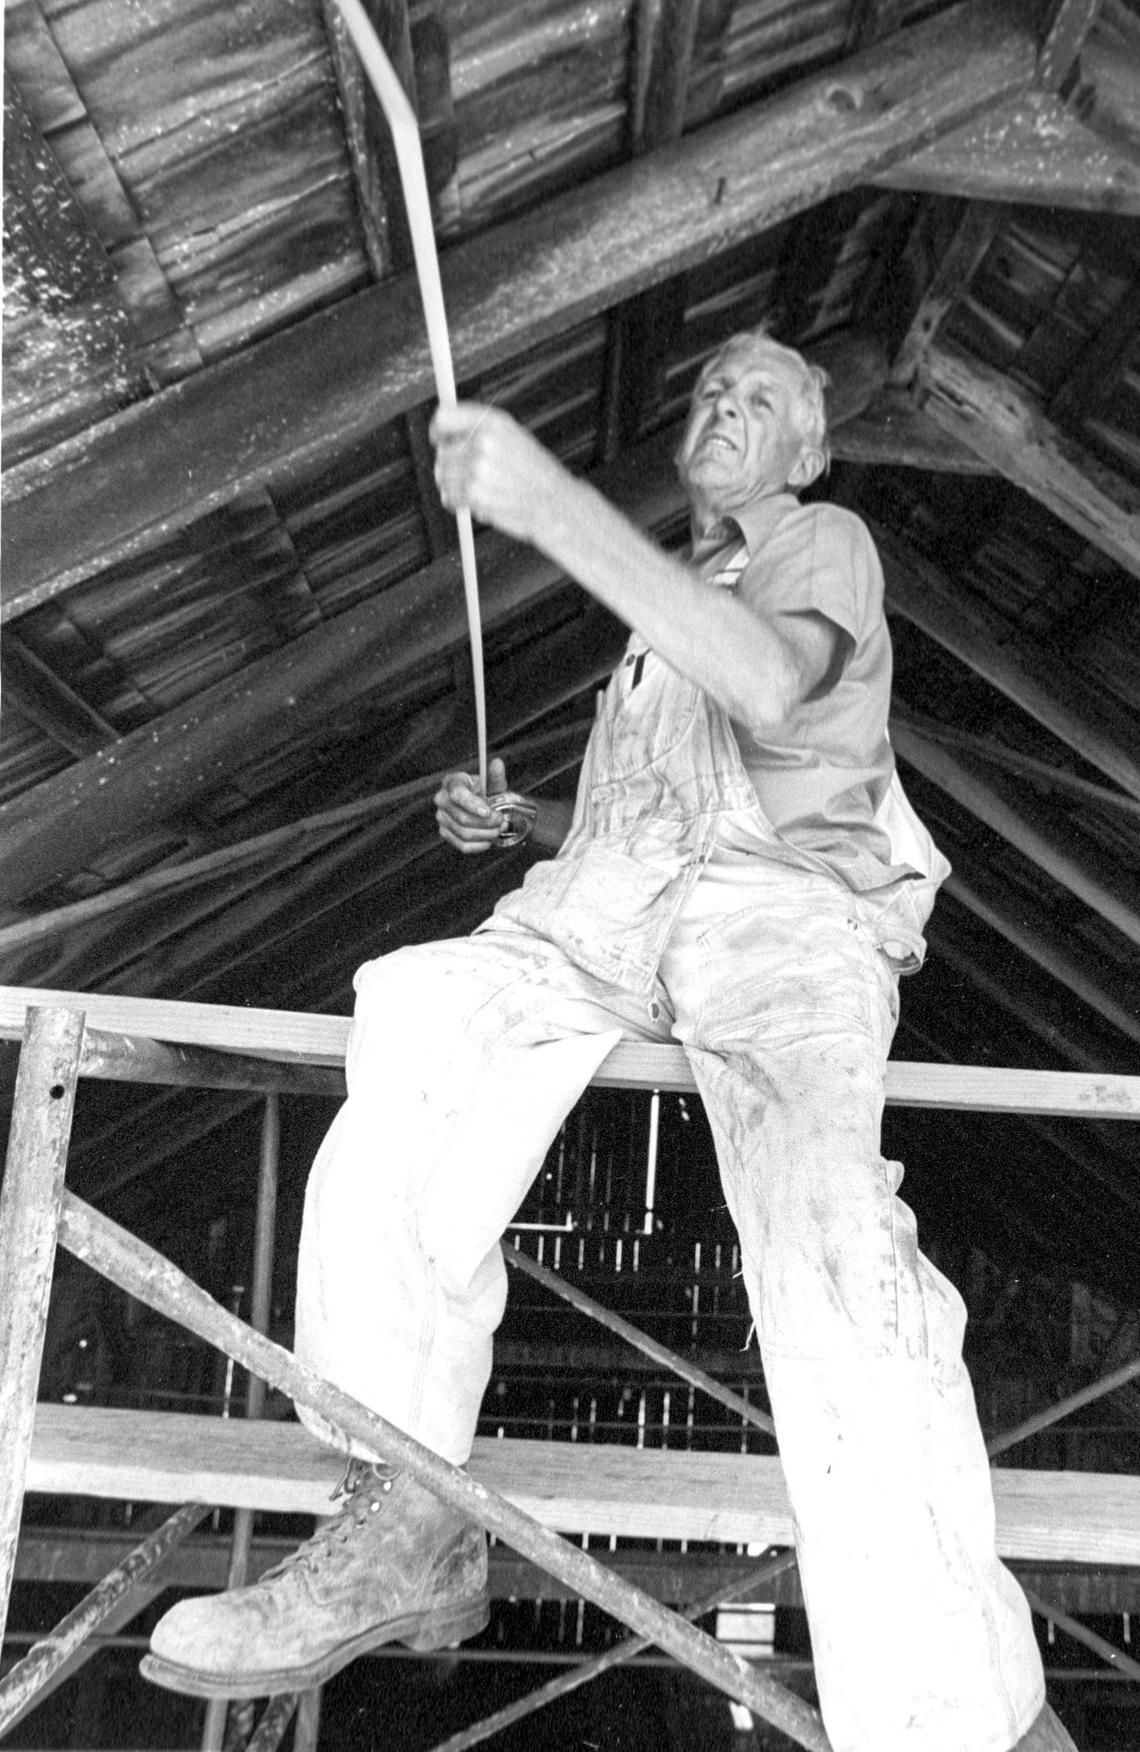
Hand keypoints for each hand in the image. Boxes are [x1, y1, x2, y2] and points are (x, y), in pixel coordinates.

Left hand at [430, 403, 566, 545]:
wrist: (553, 503)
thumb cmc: (535, 473)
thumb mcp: (514, 436)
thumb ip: (480, 428)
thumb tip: (445, 427)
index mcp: (494, 422)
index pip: (445, 417)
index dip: (437, 430)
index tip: (438, 439)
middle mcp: (485, 441)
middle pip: (442, 451)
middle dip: (450, 465)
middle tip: (468, 474)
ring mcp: (479, 468)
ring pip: (442, 475)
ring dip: (453, 485)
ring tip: (476, 488)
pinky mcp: (475, 494)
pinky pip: (448, 497)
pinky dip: (456, 502)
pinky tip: (475, 500)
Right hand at [434, 756, 509, 853]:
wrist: (480, 807)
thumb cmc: (485, 792)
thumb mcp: (492, 784)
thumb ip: (495, 776)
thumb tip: (498, 763)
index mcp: (451, 783)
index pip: (458, 795)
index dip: (473, 805)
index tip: (489, 812)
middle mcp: (441, 800)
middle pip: (462, 818)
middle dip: (487, 823)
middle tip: (502, 821)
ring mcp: (441, 818)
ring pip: (464, 833)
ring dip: (486, 834)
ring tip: (499, 829)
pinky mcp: (445, 834)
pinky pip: (462, 846)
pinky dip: (480, 845)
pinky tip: (489, 839)